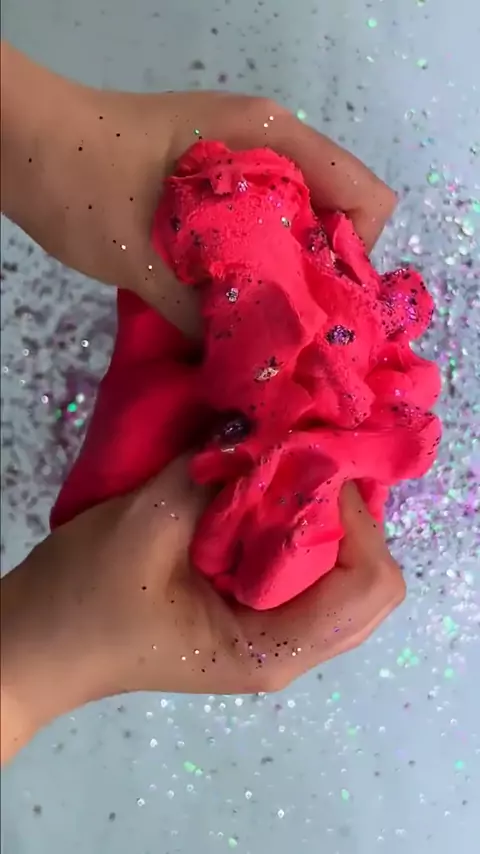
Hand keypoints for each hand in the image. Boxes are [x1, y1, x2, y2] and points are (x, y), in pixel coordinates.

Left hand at [1, 43, 395, 335]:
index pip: (365, 200)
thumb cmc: (81, 183)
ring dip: (287, 280)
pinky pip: (262, 232)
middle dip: (322, 281)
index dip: (354, 264)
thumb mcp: (146, 256)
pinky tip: (230, 306)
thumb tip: (259, 368)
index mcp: (271, 139)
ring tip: (260, 328)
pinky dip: (256, 271)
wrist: (22, 148)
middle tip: (290, 336)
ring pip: (299, 231)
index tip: (319, 314)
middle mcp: (271, 148)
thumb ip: (208, 310)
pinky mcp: (218, 189)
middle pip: (338, 220)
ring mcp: (245, 166)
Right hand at [1, 455, 404, 763]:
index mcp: (274, 647)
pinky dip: (303, 531)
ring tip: (295, 473)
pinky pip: (309, 575)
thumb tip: (261, 418)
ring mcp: (272, 636)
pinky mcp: (251, 617)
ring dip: (329, 522)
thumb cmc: (85, 598)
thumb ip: (212, 471)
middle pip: (372, 586)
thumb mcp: (146, 524)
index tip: (310, 465)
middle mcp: (289, 649)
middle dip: (352, 519)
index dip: (356, 516)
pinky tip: (272, 495)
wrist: (35, 643)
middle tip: (309, 464)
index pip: (370, 583)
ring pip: (345, 579)